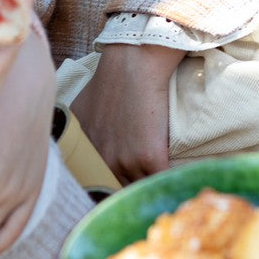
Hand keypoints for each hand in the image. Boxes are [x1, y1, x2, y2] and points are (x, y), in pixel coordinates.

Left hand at [71, 42, 180, 182]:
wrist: (134, 64)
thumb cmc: (110, 81)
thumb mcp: (80, 111)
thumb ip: (81, 137)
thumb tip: (81, 153)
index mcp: (85, 154)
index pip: (95, 186)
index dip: (108, 190)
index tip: (117, 191)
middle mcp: (102, 161)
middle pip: (118, 192)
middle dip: (128, 192)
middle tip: (141, 194)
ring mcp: (125, 162)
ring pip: (140, 189)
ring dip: (152, 190)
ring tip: (164, 191)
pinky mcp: (149, 158)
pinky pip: (161, 182)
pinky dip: (171, 184)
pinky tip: (178, 184)